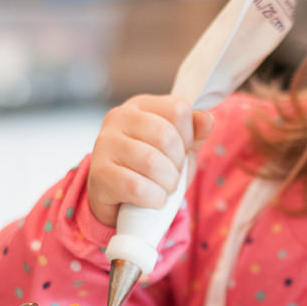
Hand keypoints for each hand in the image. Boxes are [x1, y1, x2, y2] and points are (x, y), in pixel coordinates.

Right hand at [87, 94, 214, 226]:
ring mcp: (105, 144)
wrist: (119, 199)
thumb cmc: (151, 170)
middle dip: (178, 163)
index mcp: (141, 105)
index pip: (178, 110)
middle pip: (166, 136)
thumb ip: (195, 133)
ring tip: (164, 188)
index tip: (182, 151)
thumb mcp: (179, 149)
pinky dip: (154, 198)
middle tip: (173, 175)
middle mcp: (119, 117)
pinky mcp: (99, 173)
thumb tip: (207, 119)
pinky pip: (137, 187)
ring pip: (152, 162)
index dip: (188, 136)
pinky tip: (154, 199)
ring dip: (168, 183)